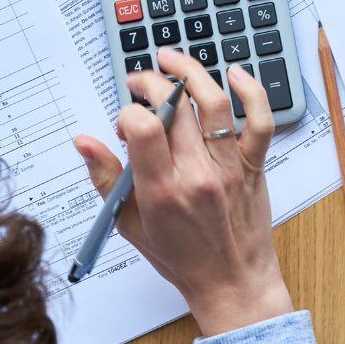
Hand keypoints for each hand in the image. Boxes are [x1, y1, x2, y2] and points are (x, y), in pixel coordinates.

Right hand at [73, 48, 292, 335]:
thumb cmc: (181, 258)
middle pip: (173, 107)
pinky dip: (251, 91)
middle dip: (149, 84)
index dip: (127, 112)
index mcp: (161, 191)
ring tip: (171, 60)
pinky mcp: (253, 166)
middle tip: (140, 85)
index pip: (142, 127)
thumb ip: (105, 178)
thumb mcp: (129, 224)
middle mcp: (197, 174)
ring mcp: (228, 168)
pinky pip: (260, 121)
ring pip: (213, 103)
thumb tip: (84, 141)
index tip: (125, 122)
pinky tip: (235, 73)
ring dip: (190, 71)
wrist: (232, 284)